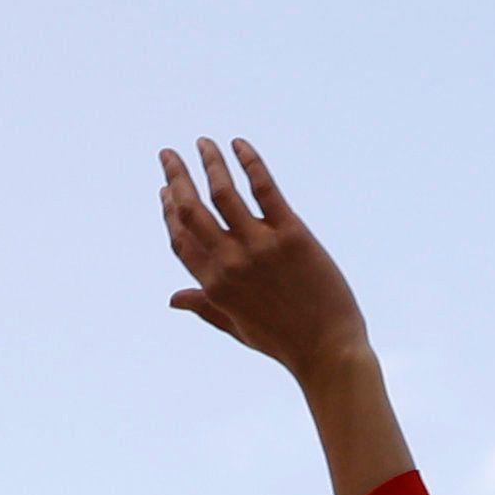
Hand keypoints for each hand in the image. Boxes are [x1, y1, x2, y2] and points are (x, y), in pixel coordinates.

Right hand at [160, 136, 367, 379]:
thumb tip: (172, 299)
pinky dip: (249, 162)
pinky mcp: (292, 235)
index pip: (180, 239)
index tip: (166, 190)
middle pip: (192, 210)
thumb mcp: (238, 327)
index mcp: (214, 286)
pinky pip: (265, 188)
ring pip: (223, 193)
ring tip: (204, 143)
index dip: (169, 211)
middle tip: (168, 154)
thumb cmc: (285, 342)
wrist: (329, 352)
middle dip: (176, 178)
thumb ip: (205, 307)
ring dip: (209, 162)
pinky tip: (239, 144)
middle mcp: (231, 263)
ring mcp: (260, 247)